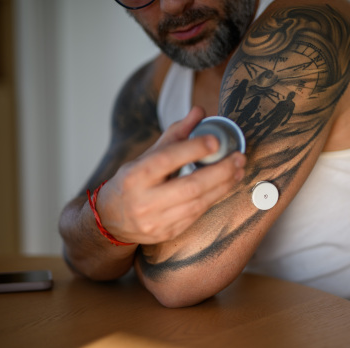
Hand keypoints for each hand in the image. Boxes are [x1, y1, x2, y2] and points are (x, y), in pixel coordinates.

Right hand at [95, 107, 245, 244]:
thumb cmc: (132, 182)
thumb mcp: (146, 156)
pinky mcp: (168, 233)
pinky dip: (214, 198)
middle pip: (190, 186)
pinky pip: (197, 214)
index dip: (193, 149)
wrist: (111, 221)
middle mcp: (144, 201)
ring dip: (223, 185)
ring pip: (198, 203)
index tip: (215, 140)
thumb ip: (175, 135)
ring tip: (238, 170)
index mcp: (135, 176)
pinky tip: (226, 185)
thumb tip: (199, 111)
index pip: (166, 159)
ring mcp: (156, 221)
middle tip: (238, 157)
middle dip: (220, 171)